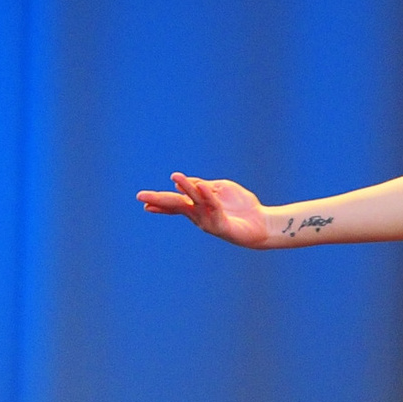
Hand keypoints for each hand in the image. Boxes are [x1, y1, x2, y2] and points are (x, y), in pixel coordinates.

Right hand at [138, 172, 269, 246]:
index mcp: (197, 206)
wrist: (261, 222)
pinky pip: (213, 208)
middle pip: (176, 205)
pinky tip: (202, 187)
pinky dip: (208, 196)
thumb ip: (204, 186)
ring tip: (176, 177)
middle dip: (159, 201)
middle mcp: (199, 215)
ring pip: (194, 202)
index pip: (175, 203)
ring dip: (186, 188)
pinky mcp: (221, 225)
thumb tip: (184, 182)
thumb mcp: (220, 189)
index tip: (142, 203)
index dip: (159, 203)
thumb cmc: (240, 206)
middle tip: (141, 198)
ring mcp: (209, 221)